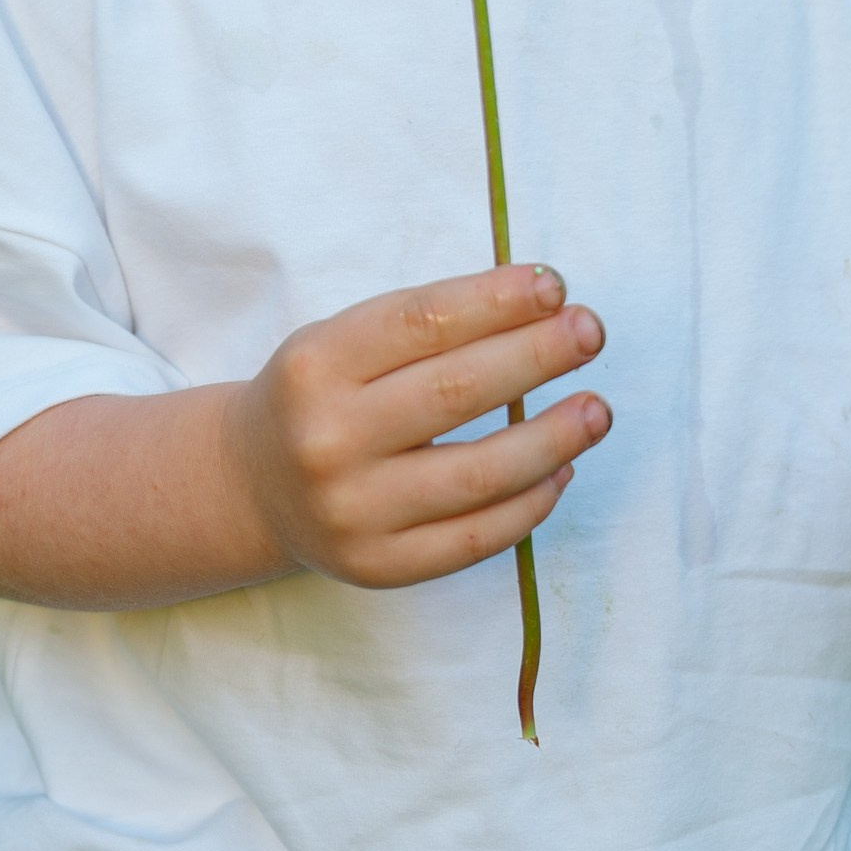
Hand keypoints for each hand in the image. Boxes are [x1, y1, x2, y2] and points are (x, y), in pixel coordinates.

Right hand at [227, 263, 608, 590]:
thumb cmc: (320, 398)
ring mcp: (353, 511)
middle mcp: (328, 439)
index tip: (554, 284)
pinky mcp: (380, 566)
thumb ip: (426, 326)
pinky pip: (478, 537)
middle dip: (539, 355)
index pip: (423, 322)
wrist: (253, 487)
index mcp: (316, 366)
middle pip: (457, 391)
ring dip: (555, 437)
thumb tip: (543, 305)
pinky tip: (560, 470)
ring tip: (597, 409)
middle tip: (590, 331)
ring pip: (481, 474)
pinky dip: (532, 502)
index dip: (498, 300)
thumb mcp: (342, 343)